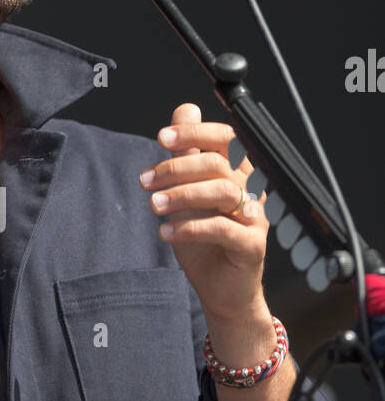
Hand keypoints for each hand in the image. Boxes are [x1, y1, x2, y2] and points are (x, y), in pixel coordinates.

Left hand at [139, 101, 268, 322]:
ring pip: (222, 192)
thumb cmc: (205, 243)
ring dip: (181, 195)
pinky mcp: (252, 245)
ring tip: (153, 206)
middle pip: (218, 164)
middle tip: (146, 181)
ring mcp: (254, 218)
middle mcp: (249, 192)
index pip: (225, 140)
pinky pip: (222, 228)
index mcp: (235, 175)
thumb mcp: (187, 194)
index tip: (162, 138)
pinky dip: (190, 228)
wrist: (221, 290)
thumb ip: (186, 156)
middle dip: (176, 168)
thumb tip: (186, 110)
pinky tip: (166, 233)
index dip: (195, 133)